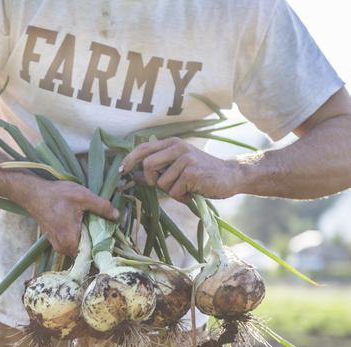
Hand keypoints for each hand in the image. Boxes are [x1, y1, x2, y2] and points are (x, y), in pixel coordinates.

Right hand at [20, 180, 118, 255]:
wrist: (33, 193)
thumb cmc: (57, 195)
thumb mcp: (83, 197)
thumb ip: (102, 207)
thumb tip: (118, 216)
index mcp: (70, 241)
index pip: (91, 258)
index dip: (103, 252)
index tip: (112, 245)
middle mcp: (63, 248)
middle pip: (86, 254)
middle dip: (97, 245)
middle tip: (107, 233)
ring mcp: (57, 246)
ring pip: (79, 249)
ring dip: (88, 241)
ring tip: (95, 228)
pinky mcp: (55, 241)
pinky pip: (72, 245)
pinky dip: (80, 238)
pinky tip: (84, 226)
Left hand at [119, 137, 243, 200]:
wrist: (230, 176)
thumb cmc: (201, 174)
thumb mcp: (177, 169)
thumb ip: (157, 171)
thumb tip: (134, 176)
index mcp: (171, 144)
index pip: (143, 148)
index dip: (129, 160)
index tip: (122, 171)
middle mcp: (177, 147)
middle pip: (148, 165)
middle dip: (152, 180)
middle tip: (166, 186)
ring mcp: (185, 159)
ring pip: (161, 182)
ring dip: (172, 191)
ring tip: (186, 187)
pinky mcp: (192, 172)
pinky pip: (174, 191)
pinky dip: (182, 196)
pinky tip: (193, 191)